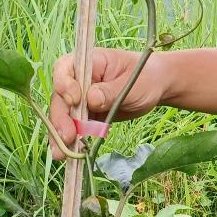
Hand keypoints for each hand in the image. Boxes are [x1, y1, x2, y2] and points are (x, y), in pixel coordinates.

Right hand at [49, 48, 168, 159]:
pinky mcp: (86, 114)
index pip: (65, 68)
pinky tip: (70, 155)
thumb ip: (111, 91)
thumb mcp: (132, 83)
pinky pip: (74, 127)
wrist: (156, 87)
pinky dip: (71, 141)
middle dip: (60, 118)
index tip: (75, 100)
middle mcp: (79, 79)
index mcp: (90, 62)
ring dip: (60, 135)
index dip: (65, 84)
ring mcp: (80, 98)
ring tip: (61, 154)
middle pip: (60, 97)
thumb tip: (90, 99)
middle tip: (66, 137)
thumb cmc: (146, 77)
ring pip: (63, 116)